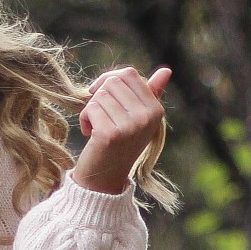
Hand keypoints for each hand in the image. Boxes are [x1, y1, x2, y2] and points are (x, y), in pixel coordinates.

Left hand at [70, 64, 171, 194]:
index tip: (101, 95)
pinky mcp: (110, 134)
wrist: (104, 179)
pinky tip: (89, 134)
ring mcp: (130, 127)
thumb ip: (150, 94)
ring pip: (99, 95)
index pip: (129, 74)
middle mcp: (147, 118)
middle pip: (113, 81)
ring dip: (91, 110)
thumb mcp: (138, 118)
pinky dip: (84, 119)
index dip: (109, 80)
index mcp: (156, 110)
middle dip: (99, 95)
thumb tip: (166, 70)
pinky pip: (90, 108)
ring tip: (96, 127)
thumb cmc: (119, 144)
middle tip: (101, 116)